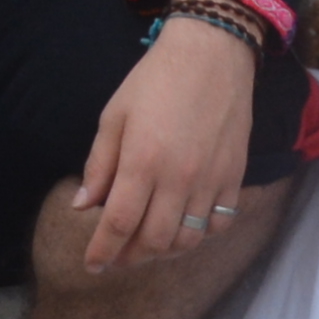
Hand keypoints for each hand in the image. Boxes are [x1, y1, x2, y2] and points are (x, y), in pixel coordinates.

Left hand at [71, 15, 259, 271]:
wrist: (211, 54)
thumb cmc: (154, 80)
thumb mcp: (114, 115)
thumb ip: (99, 165)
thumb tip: (84, 206)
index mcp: (141, 162)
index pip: (119, 225)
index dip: (103, 251)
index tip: (92, 265)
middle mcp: (177, 178)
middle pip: (154, 241)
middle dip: (130, 257)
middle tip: (117, 257)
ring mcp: (210, 180)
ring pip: (188, 240)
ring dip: (164, 251)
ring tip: (147, 246)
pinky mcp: (235, 176)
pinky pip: (219, 223)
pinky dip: (201, 235)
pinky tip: (185, 228)